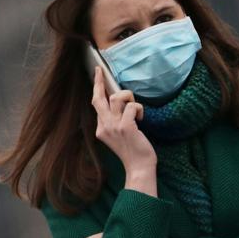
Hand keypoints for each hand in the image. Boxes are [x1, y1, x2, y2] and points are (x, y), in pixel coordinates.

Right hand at [91, 66, 156, 186]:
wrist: (139, 167)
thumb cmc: (133, 151)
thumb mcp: (117, 136)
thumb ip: (114, 121)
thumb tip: (118, 101)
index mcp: (101, 128)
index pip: (96, 104)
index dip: (97, 88)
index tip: (97, 74)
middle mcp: (104, 126)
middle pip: (98, 98)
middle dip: (99, 81)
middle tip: (100, 70)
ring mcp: (114, 126)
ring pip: (116, 97)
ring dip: (129, 97)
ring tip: (136, 109)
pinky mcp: (126, 127)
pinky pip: (132, 106)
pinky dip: (140, 109)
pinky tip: (142, 119)